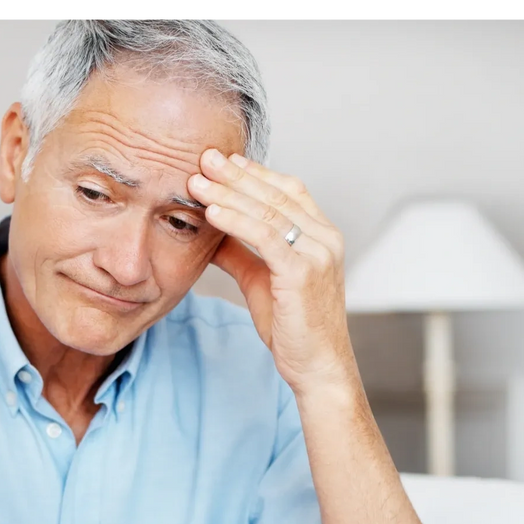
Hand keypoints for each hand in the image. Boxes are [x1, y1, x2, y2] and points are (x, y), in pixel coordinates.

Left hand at [187, 150, 356, 397]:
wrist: (317, 366)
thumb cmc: (293, 327)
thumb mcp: (261, 281)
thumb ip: (241, 253)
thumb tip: (212, 230)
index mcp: (321, 235)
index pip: (288, 190)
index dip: (255, 173)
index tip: (223, 161)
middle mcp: (325, 237)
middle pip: (276, 193)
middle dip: (237, 174)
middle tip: (204, 157)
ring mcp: (318, 253)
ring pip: (269, 211)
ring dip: (230, 193)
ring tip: (198, 181)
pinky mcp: (303, 272)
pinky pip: (266, 237)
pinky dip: (237, 221)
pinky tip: (212, 211)